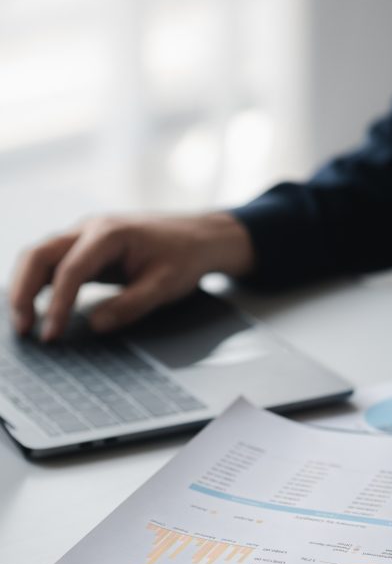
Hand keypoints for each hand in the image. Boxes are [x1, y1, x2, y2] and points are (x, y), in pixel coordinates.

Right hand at [9, 211, 254, 340]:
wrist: (196, 236)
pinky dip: (38, 284)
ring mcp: (83, 236)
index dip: (58, 305)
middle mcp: (88, 229)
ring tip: (24, 325)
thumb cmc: (183, 257)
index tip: (51, 335)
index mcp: (109, 234)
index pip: (71, 270)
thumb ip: (130, 305)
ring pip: (39, 256)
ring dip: (25, 287)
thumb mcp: (165, 286)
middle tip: (23, 329)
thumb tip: (94, 326)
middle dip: (23, 291)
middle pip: (39, 254)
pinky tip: (34, 308)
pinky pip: (52, 263)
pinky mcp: (84, 248)